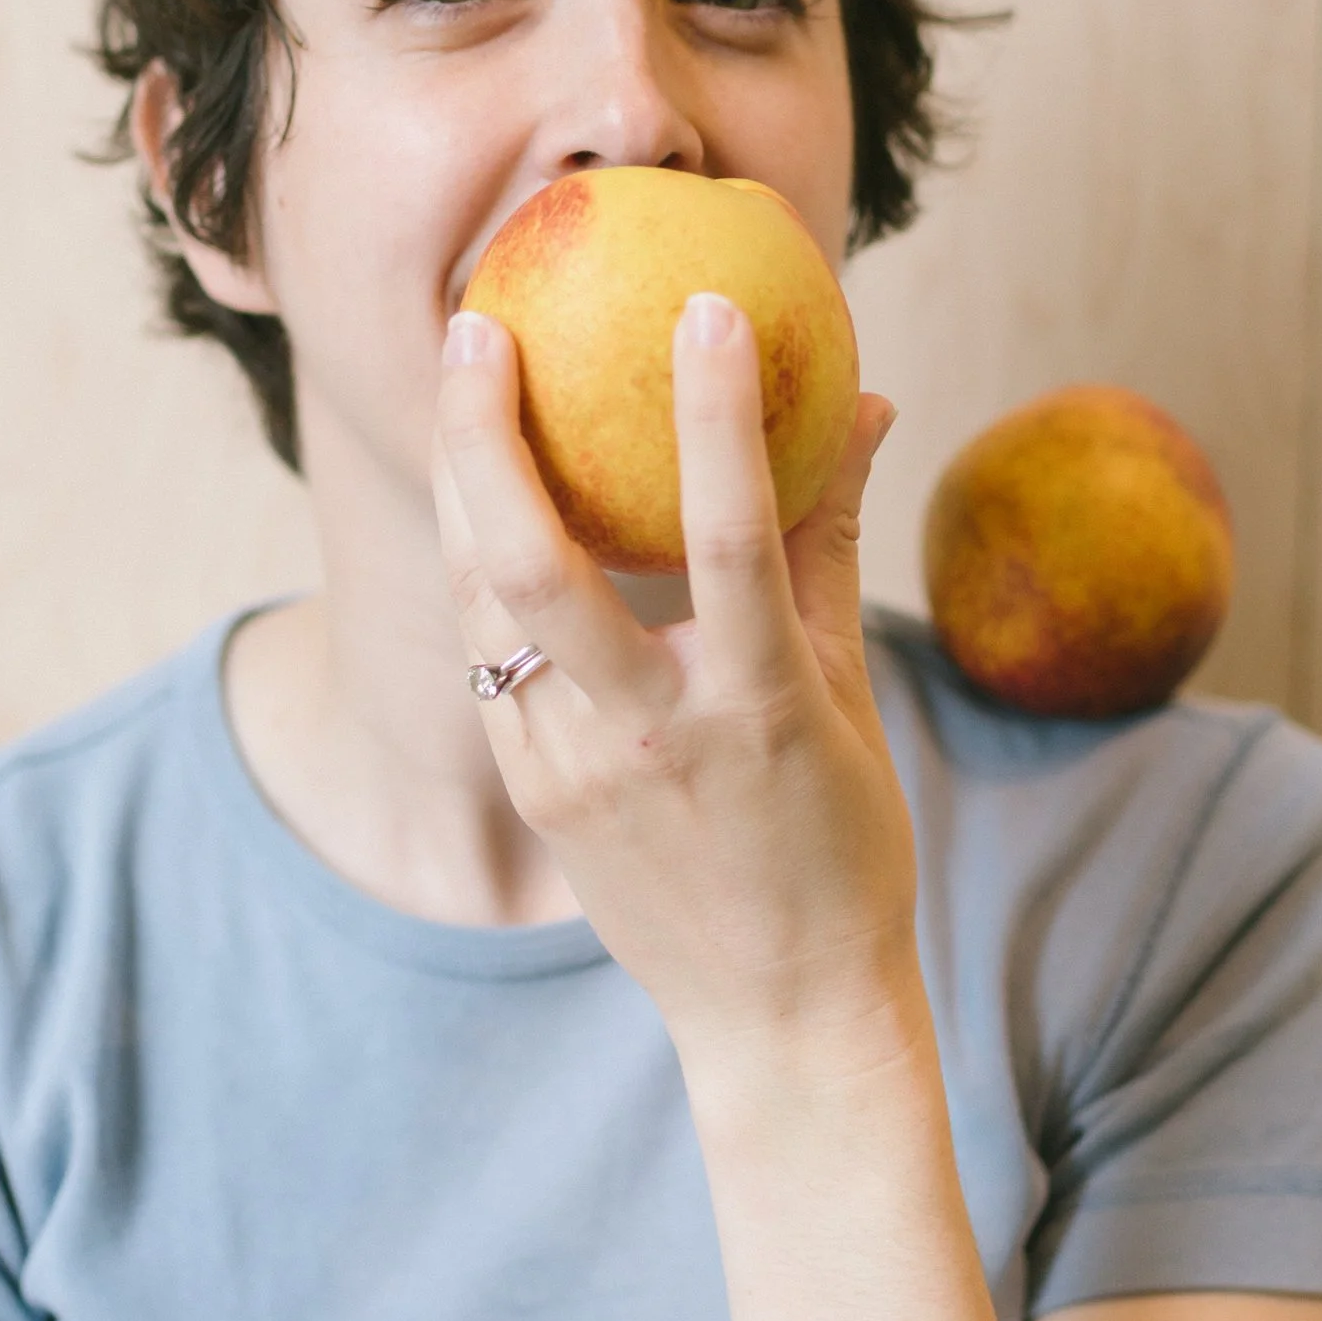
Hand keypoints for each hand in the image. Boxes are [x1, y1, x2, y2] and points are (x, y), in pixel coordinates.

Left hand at [434, 295, 920, 1068]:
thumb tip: (863, 399)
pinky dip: (478, 566)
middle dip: (485, 434)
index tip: (711, 306)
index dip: (719, 417)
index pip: (730, 535)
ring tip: (458, 380)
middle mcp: (644, 736)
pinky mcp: (528, 793)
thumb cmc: (838, 845)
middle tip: (476, 323)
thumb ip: (833, 541)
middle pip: (533, 564)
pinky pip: (486, 658)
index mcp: (753, 706)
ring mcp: (568, 771)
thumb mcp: (852, 695)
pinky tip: (475, 492)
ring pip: (481, 605)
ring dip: (458, 485)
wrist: (777, 1013)